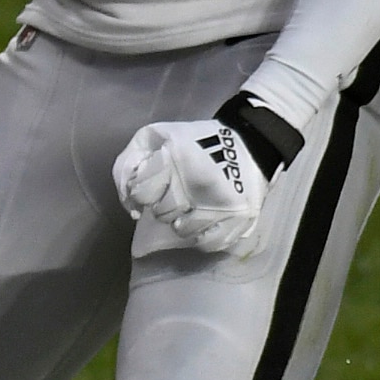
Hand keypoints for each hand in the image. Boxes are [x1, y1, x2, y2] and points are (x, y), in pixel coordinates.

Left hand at [114, 118, 273, 257]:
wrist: (251, 144)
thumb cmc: (197, 141)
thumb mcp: (157, 136)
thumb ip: (132, 160)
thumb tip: (128, 196)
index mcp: (178, 158)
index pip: (141, 192)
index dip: (142, 192)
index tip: (151, 187)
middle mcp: (200, 184)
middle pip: (162, 212)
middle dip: (162, 205)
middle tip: (174, 196)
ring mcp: (222, 205)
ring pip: (183, 230)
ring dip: (180, 222)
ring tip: (188, 210)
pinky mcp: (240, 220)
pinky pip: (209, 242)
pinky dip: (201, 236)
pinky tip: (202, 224)